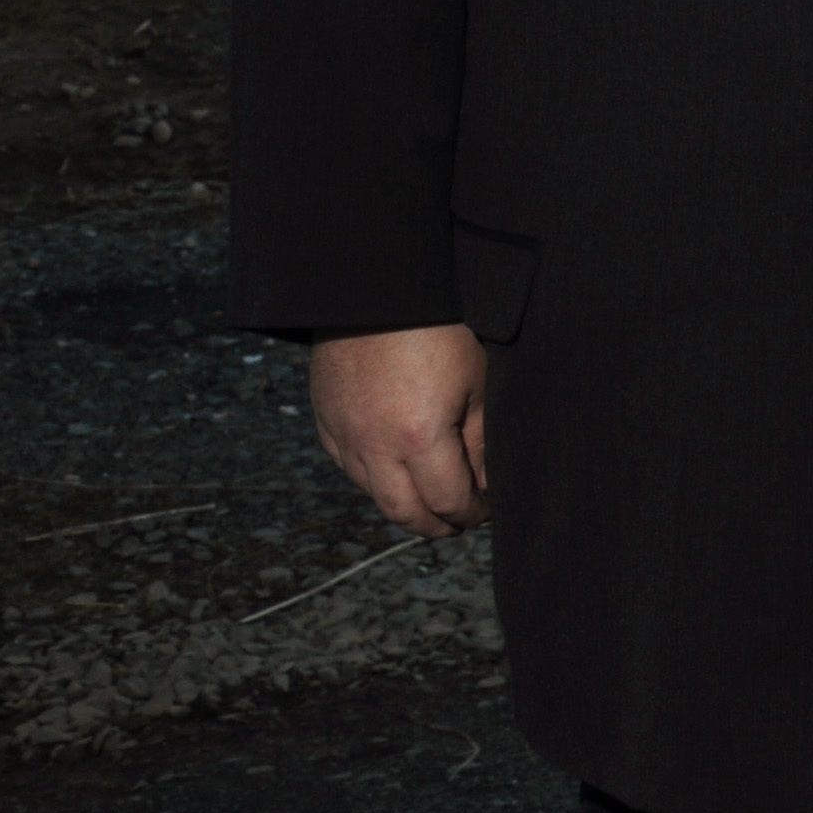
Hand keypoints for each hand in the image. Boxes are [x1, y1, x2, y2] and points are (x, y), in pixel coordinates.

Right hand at [310, 323, 490, 535]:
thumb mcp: (477, 381)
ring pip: (373, 493)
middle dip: (436, 524)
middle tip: (460, 521)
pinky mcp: (325, 421)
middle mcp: (374, 447)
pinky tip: (395, 469)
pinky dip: (374, 478)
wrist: (377, 288)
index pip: (448, 501)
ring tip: (431, 498)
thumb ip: (480, 440)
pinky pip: (348, 467)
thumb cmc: (440, 326)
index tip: (487, 511)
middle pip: (404, 512)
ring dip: (404, 504)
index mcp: (419, 438)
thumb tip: (484, 482)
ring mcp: (344, 436)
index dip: (472, 513)